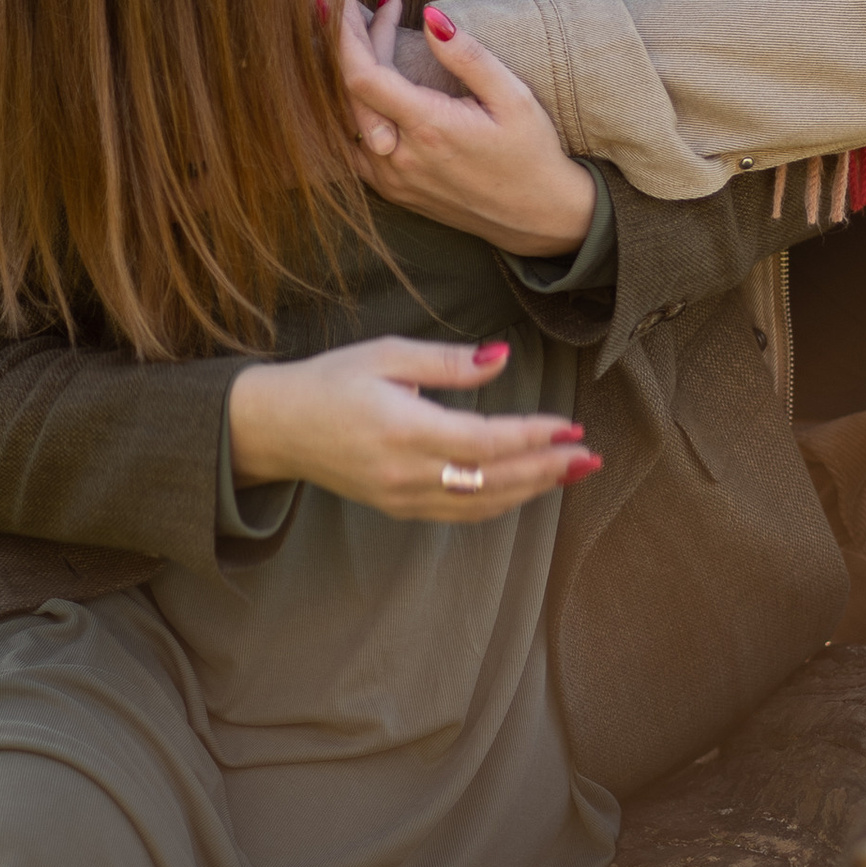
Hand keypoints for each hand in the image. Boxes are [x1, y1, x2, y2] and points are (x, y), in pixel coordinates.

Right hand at [228, 337, 599, 520]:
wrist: (275, 427)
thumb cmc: (330, 381)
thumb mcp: (387, 355)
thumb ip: (448, 363)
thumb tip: (501, 357)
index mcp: (403, 430)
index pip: (485, 442)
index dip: (532, 437)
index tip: (569, 425)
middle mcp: (405, 473)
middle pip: (493, 481)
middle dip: (546, 470)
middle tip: (589, 457)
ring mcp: (401, 497)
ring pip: (481, 503)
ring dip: (531, 490)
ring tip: (570, 472)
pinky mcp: (398, 508)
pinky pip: (461, 511)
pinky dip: (499, 501)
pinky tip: (525, 487)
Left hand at [333, 0, 597, 258]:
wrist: (538, 216)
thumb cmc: (531, 153)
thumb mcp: (514, 97)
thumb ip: (469, 57)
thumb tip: (430, 17)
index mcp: (429, 129)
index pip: (362, 76)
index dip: (344, 34)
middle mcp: (399, 158)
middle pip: (348, 90)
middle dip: (353, 41)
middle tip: (377, 6)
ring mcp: (390, 179)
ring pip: (345, 117)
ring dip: (351, 72)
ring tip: (373, 34)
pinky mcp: (390, 190)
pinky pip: (351, 143)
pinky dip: (351, 106)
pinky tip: (371, 79)